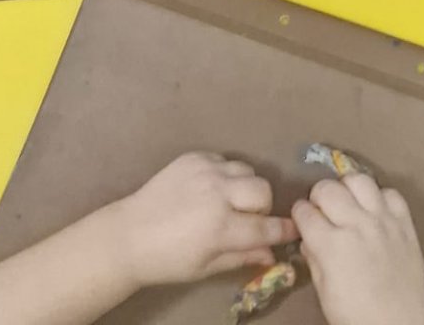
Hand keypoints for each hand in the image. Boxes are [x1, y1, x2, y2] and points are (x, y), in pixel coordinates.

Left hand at [116, 153, 295, 286]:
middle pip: (262, 189)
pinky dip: (225, 175)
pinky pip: (224, 160)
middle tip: (247, 219)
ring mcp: (205, 170)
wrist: (129, 235)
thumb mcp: (207, 267)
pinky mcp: (193, 156)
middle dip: (262, 206)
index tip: (294, 229)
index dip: (284, 229)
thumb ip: (243, 257)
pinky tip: (209, 190)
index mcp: (221, 227)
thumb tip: (273, 255)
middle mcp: (217, 193)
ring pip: (246, 170)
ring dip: (244, 188)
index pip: (265, 227)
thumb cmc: (169, 260)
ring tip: (227, 202)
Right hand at [293, 175, 423, 324]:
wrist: (400, 324)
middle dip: (318, 196)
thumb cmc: (356, 316)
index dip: (299, 213)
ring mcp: (383, 220)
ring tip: (348, 202)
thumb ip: (315, 260)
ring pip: (360, 180)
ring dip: (348, 188)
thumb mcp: (325, 294)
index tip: (301, 218)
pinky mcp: (405, 222)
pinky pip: (391, 193)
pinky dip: (380, 197)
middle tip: (321, 210)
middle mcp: (356, 224)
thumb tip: (308, 239)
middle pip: (328, 188)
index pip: (305, 212)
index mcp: (332, 245)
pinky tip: (375, 211)